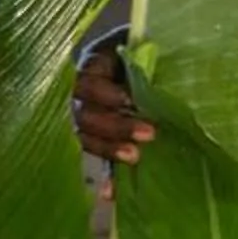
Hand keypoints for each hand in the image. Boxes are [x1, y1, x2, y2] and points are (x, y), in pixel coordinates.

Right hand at [74, 35, 153, 168]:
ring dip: (108, 149)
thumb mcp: (144, 45)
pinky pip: (98, 159)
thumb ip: (144, 55)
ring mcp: (87, 117)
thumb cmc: (150, 49)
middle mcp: (82, 92)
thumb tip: (155, 61)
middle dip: (114, 125)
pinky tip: (110, 193)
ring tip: (135, 158)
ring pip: (85, 138)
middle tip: (148, 134)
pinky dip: (106, 177)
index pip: (87, 81)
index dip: (104, 93)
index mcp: (93, 64)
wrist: (154, 62)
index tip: (129, 100)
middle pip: (84, 114)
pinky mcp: (99, 140)